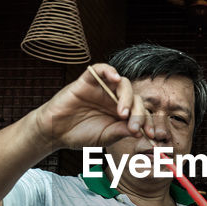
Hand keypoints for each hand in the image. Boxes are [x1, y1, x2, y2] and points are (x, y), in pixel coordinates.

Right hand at [34, 63, 150, 151]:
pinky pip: (101, 69)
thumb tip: (139, 131)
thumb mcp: (105, 136)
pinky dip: (109, 70)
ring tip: (122, 113)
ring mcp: (102, 89)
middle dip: (138, 113)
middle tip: (133, 127)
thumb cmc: (79, 135)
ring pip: (123, 83)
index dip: (147, 122)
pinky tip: (115, 77)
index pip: (141, 112)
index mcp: (121, 113)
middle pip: (135, 98)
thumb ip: (121, 132)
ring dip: (126, 97)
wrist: (55, 132)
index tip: (150, 135)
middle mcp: (114, 99)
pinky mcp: (88, 81)